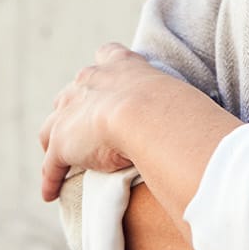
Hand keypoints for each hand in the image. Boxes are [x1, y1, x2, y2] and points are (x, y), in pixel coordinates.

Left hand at [38, 42, 177, 202]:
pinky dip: (50, 180)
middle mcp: (89, 80)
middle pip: (71, 93)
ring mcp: (71, 111)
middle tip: (83, 125)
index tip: (104, 75)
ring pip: (52, 128)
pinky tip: (50, 194)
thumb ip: (171, 99)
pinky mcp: (61, 143)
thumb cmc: (169, 105)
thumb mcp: (171, 92)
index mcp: (118, 64)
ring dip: (55, 142)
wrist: (145, 113)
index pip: (106, 55)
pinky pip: (51, 166)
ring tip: (59, 160)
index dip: (103, 68)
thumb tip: (198, 118)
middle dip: (73, 108)